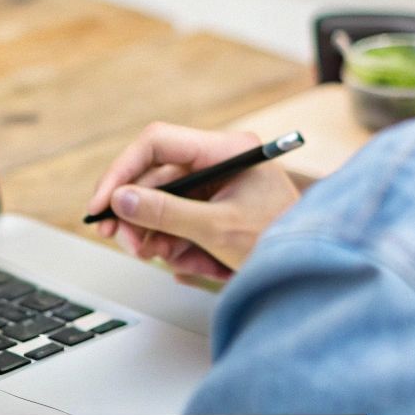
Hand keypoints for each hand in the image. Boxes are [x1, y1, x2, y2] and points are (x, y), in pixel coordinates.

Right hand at [87, 122, 300, 280]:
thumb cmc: (281, 243)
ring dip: (155, 235)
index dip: (123, 171)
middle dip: (138, 214)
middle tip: (126, 242)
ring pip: (161, 203)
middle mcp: (217, 161)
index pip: (157, 143)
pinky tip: (187, 263)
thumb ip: (166, 213)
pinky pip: (176, 221)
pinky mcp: (213, 209)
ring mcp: (215, 186)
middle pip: (154, 177)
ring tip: (165, 259)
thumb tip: (121, 200)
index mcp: (226, 149)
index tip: (104, 203)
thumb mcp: (218, 229)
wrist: (310, 271)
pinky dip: (173, 245)